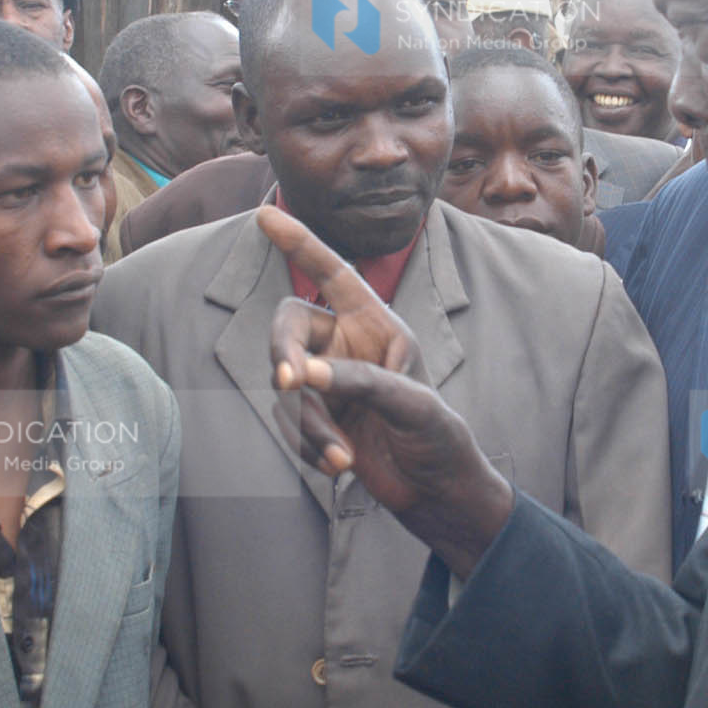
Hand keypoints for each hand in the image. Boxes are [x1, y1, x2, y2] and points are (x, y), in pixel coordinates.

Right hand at [257, 208, 513, 577]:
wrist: (438, 493)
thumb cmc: (440, 439)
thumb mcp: (412, 404)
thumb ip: (360, 383)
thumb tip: (302, 376)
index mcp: (377, 324)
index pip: (333, 273)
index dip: (301, 243)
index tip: (266, 213)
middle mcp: (348, 344)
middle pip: (289, 327)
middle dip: (285, 355)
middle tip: (291, 383)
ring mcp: (330, 381)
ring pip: (288, 385)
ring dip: (308, 424)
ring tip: (342, 457)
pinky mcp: (319, 417)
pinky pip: (291, 422)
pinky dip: (309, 448)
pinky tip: (339, 468)